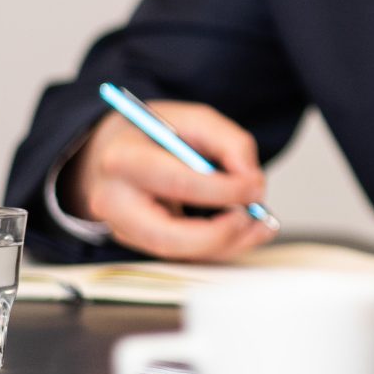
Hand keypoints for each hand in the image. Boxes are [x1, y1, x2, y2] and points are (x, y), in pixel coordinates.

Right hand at [62, 101, 274, 261]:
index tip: (255, 186)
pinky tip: (243, 232)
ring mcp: (123, 229)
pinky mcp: (140, 243)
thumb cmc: (154, 134)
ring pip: (178, 253)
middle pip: (168, 236)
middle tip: (252, 218)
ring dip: (225, 245)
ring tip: (258, 226)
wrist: (115, 149)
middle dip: (218, 233)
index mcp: (123, 160)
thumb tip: (250, 177)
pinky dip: (218, 247)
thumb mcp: (193, 119)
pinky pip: (182, 254)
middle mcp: (115, 202)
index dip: (221, 189)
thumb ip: (229, 141)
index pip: (175, 182)